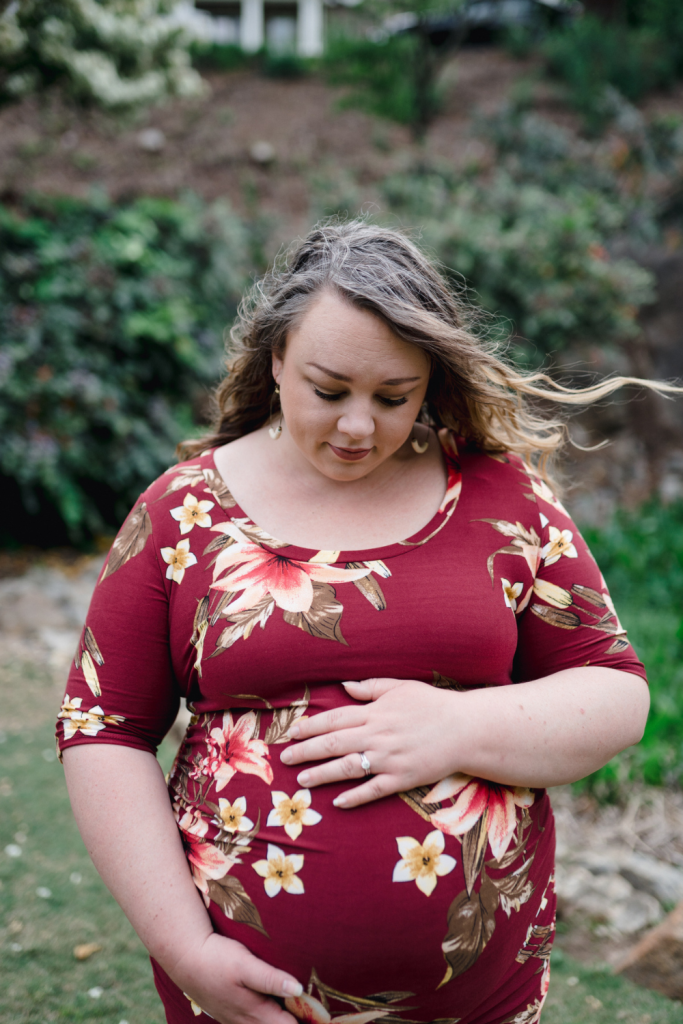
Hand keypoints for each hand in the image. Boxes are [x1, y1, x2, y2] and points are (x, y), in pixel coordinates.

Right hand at [170, 932, 301, 1023]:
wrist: (185, 958)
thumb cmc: (217, 959)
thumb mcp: (245, 964)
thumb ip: (271, 978)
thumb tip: (298, 989)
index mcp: (256, 1012)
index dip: (307, 1021)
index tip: (322, 1016)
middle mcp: (246, 1021)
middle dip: (294, 1021)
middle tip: (313, 1012)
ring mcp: (235, 1019)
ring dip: (279, 1020)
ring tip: (294, 1010)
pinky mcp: (228, 1012)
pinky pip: (252, 1022)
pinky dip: (265, 1018)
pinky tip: (268, 1007)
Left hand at [280, 678, 459, 808]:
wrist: (466, 729)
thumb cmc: (433, 705)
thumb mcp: (401, 687)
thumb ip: (371, 688)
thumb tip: (344, 686)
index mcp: (376, 712)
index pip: (335, 719)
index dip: (311, 726)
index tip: (292, 732)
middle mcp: (378, 735)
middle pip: (334, 743)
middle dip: (307, 751)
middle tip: (286, 758)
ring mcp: (390, 759)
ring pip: (349, 768)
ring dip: (323, 774)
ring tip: (302, 780)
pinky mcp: (403, 778)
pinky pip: (374, 790)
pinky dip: (355, 797)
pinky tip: (338, 803)